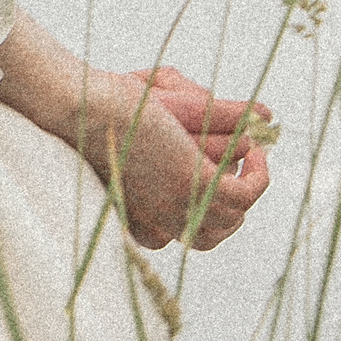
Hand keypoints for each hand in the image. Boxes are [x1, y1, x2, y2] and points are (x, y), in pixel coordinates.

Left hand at [81, 65, 273, 250]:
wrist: (83, 105)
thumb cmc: (102, 108)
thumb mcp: (148, 120)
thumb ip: (190, 120)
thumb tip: (247, 117)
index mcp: (136, 218)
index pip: (174, 236)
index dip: (198, 213)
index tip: (215, 177)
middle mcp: (157, 222)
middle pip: (208, 235)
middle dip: (227, 207)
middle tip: (239, 169)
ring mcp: (179, 205)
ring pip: (230, 218)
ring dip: (247, 188)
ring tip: (251, 156)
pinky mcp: (196, 183)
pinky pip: (244, 195)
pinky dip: (258, 177)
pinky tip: (256, 150)